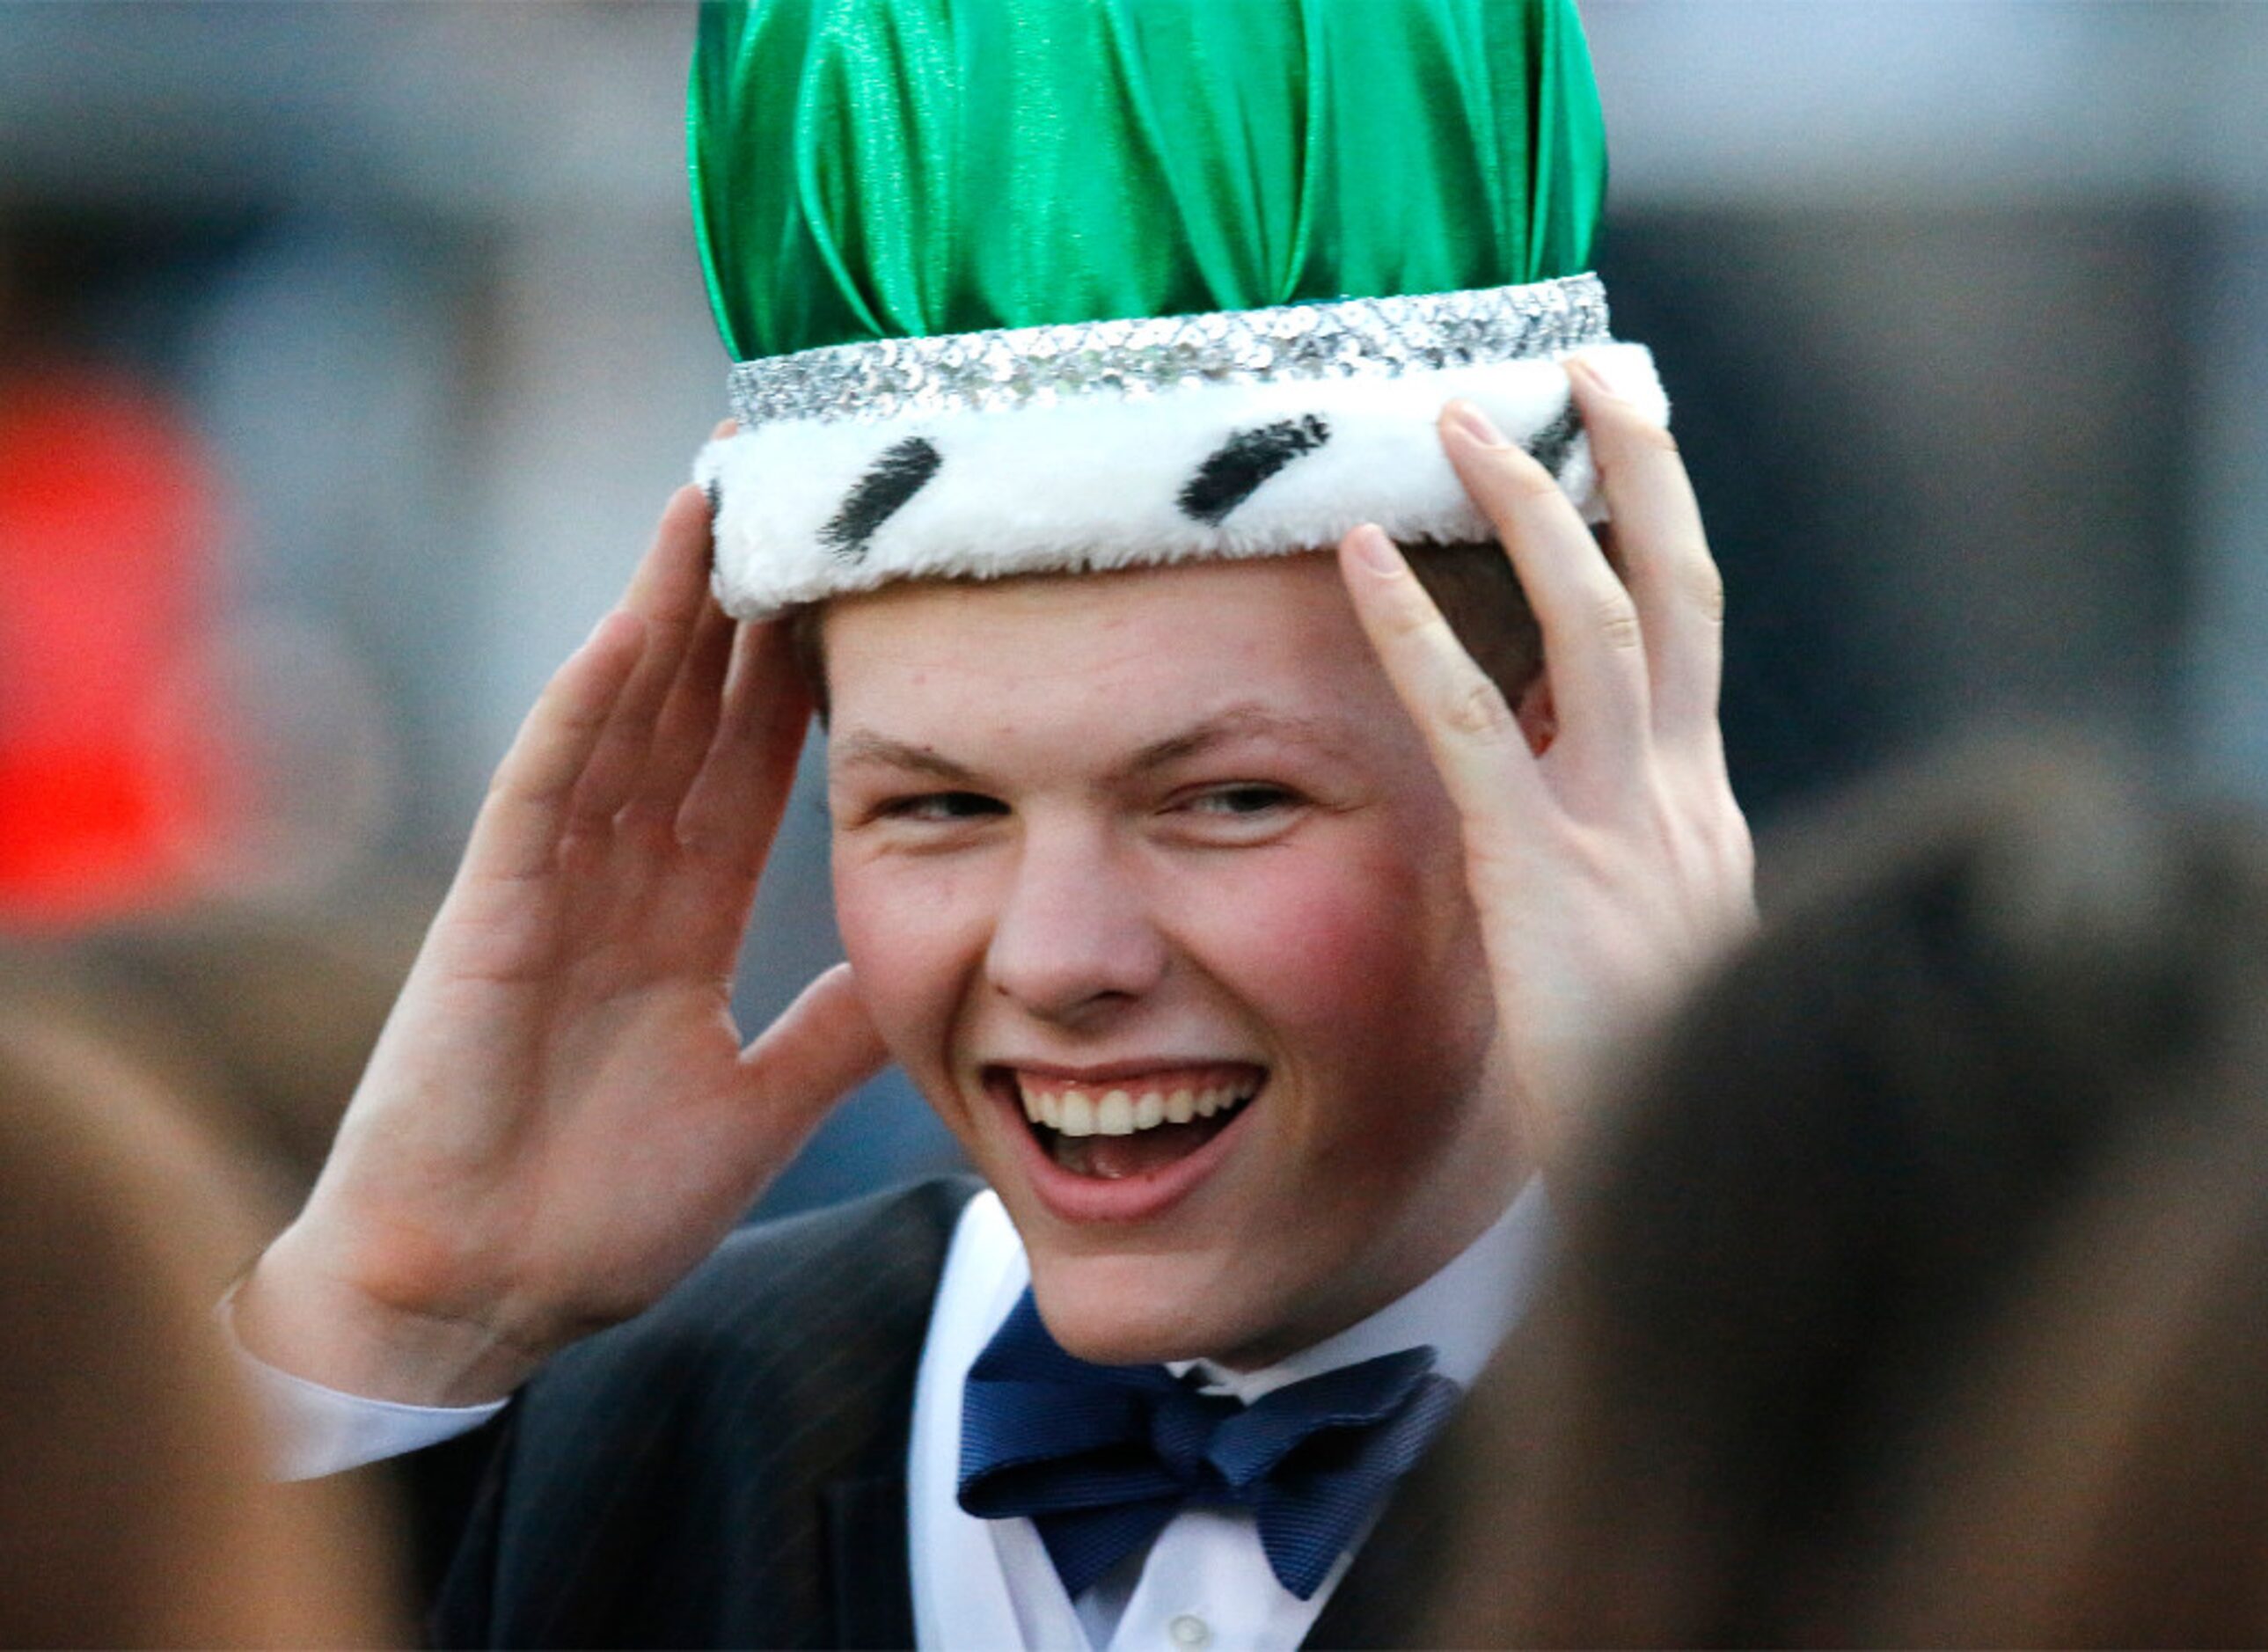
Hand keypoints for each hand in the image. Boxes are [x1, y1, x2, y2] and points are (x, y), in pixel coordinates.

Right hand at [237, 478, 885, 1403]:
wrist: (482, 1300)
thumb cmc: (597, 1214)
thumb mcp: (761, 1104)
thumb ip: (835, 1027)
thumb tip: (930, 963)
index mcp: (676, 922)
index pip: (749, 769)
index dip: (796, 678)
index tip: (854, 588)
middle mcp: (615, 882)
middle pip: (688, 713)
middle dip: (736, 603)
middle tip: (786, 485)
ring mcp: (548, 889)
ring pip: (618, 719)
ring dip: (664, 611)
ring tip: (714, 496)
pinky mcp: (489, 918)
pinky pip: (544, 790)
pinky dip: (586, 707)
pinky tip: (628, 624)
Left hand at [1335, 358, 1755, 1169]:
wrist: (1708, 1201)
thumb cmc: (1655, 1092)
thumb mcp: (1658, 960)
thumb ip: (1630, 873)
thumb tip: (1579, 814)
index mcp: (1704, 814)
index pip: (1686, 637)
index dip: (1658, 530)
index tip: (1624, 447)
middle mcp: (1683, 797)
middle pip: (1675, 588)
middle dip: (1636, 466)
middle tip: (1592, 365)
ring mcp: (1626, 830)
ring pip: (1592, 621)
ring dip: (1528, 505)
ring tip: (1460, 416)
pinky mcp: (1546, 877)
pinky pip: (1472, 722)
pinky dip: (1412, 628)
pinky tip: (1353, 557)